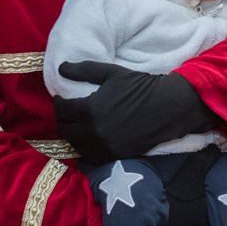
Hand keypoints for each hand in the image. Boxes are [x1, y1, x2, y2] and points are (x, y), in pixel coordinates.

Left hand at [55, 62, 214, 165]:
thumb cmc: (140, 86)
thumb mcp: (111, 73)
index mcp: (90, 109)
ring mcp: (104, 146)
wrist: (168, 107)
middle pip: (65, 130)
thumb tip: (61, 68)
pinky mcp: (114, 156)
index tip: (61, 99)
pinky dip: (86, 149)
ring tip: (77, 125)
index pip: (62, 110)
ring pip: (76, 145)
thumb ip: (84, 70)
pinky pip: (91, 156)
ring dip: (73, 135)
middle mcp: (94, 131)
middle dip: (63, 119)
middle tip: (68, 112)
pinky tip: (89, 139)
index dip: (58, 103)